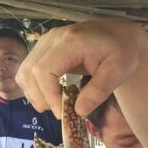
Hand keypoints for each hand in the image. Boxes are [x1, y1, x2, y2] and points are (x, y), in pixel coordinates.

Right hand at [16, 19, 147, 117]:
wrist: (119, 35)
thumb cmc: (121, 52)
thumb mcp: (118, 72)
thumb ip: (98, 91)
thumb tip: (79, 111)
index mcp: (71, 42)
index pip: (44, 70)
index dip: (48, 94)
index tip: (61, 112)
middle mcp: (52, 38)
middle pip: (30, 71)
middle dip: (40, 97)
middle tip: (59, 113)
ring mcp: (46, 41)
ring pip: (25, 70)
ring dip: (34, 93)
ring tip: (53, 106)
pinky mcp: (44, 47)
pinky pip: (28, 68)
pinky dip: (34, 85)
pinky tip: (49, 96)